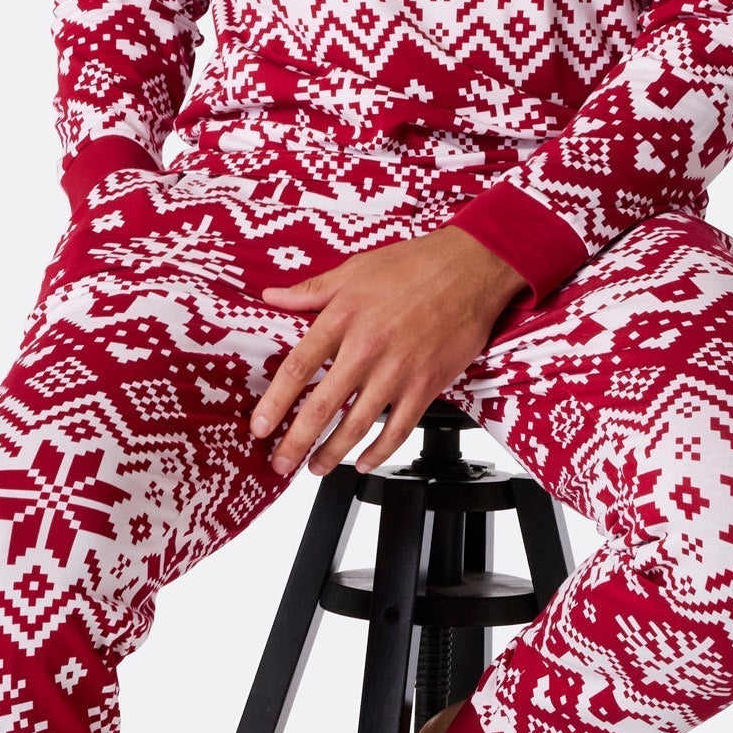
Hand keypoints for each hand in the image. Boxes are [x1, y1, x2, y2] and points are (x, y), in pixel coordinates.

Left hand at [251, 227, 527, 477]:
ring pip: (356, 426)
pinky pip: (398, 429)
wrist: (472, 266)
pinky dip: (379, 452)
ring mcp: (399, 370)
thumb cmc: (416, 263)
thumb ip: (311, 290)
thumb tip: (271, 297)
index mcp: (344, 317)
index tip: (260, 426)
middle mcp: (367, 348)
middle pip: (321, 408)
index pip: (298, 368)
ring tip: (316, 468)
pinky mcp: (427, 384)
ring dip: (331, 454)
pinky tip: (364, 461)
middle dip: (295, 442)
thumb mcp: (356, 269)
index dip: (275, 403)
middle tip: (280, 463)